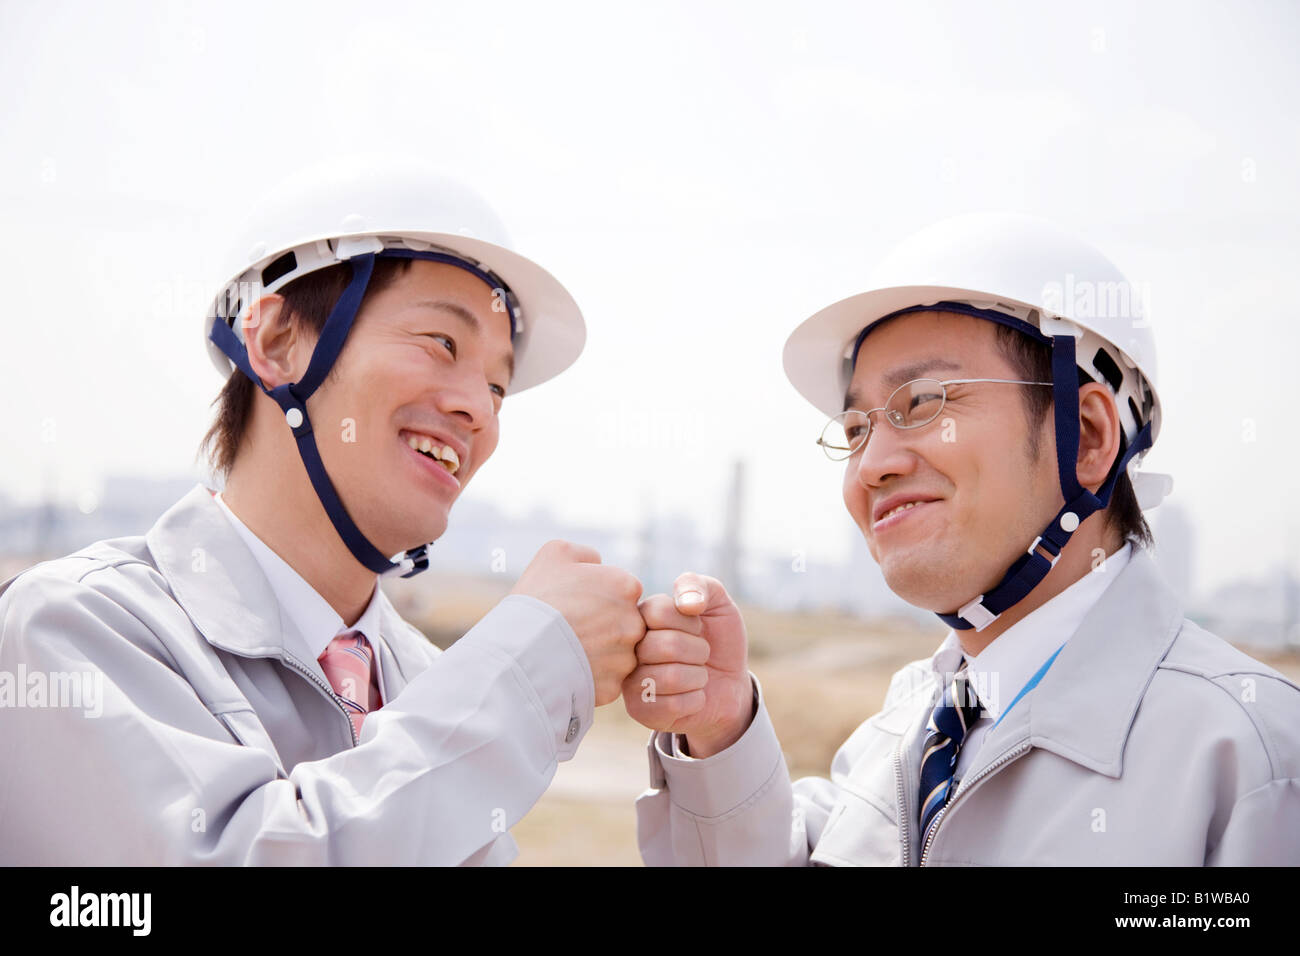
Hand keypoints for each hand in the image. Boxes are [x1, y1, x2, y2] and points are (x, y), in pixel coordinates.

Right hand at [510, 540, 644, 705]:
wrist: (521, 652)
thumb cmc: (537, 599)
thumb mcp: (555, 554)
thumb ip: (586, 555)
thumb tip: (598, 564)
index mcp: (626, 587)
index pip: (622, 591)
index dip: (597, 598)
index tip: (575, 605)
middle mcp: (634, 622)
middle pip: (623, 623)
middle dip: (602, 626)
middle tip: (570, 629)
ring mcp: (626, 657)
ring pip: (618, 654)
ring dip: (598, 653)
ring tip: (565, 651)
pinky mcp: (613, 687)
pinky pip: (605, 681)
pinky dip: (589, 677)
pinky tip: (566, 670)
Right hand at [622, 572, 753, 757]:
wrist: (730, 682)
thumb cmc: (718, 638)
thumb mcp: (717, 603)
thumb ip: (699, 586)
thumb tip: (687, 603)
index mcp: (640, 617)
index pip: (657, 612)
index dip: (689, 622)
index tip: (697, 626)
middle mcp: (628, 648)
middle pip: (666, 646)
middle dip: (699, 651)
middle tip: (700, 654)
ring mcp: (631, 680)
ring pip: (670, 677)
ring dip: (698, 677)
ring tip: (696, 675)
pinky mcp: (640, 711)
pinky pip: (673, 706)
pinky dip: (696, 700)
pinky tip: (693, 696)